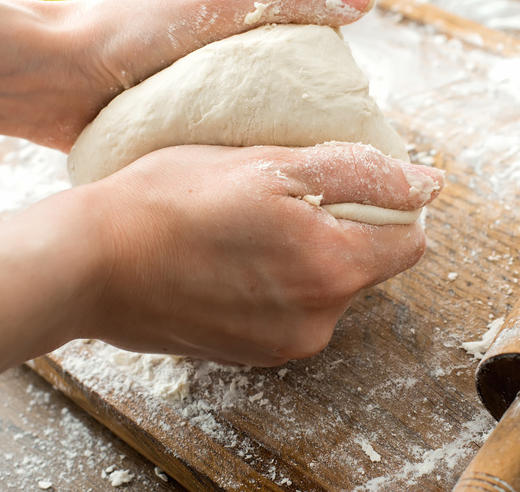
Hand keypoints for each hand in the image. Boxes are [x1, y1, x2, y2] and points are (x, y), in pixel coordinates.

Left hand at [0, 0, 373, 151]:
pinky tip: (260, 157)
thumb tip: (365, 0)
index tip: (344, 85)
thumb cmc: (128, 31)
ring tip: (302, 150)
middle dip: (304, 88)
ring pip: (258, 92)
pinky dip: (244, 134)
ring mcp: (200, 70)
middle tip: (329, 128)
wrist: (53, 82)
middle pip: (283, 55)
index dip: (327, 44)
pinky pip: (228, 119)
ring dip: (276, 117)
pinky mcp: (184, 106)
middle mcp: (217, 26)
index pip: (300, 10)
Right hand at [81, 143, 442, 365]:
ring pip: (329, 288)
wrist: (90, 264)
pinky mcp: (255, 354)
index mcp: (332, 267)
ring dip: (308, 255)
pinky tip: (233, 258)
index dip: (388, 205)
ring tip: (250, 227)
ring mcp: (286, 343)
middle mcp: (319, 319)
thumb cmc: (169, 200)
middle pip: (367, 265)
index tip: (347, 185)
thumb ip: (357, 173)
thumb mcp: (266, 165)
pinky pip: (294, 312)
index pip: (409, 240)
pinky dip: (279, 283)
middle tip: (281, 197)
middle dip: (341, 228)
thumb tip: (429, 185)